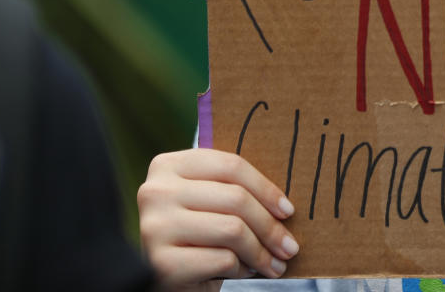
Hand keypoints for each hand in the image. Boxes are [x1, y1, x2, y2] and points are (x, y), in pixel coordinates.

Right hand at [137, 148, 299, 289]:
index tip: (288, 211)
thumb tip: (285, 205)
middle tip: (290, 247)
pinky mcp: (160, 263)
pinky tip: (243, 272)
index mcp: (168, 165)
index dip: (267, 189)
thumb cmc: (194, 235)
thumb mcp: (209, 202)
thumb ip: (233, 189)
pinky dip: (241, 269)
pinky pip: (222, 259)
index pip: (231, 166)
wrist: (162, 279)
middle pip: (236, 199)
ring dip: (261, 252)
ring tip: (275, 264)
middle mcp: (155, 192)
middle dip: (270, 227)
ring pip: (232, 230)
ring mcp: (154, 227)